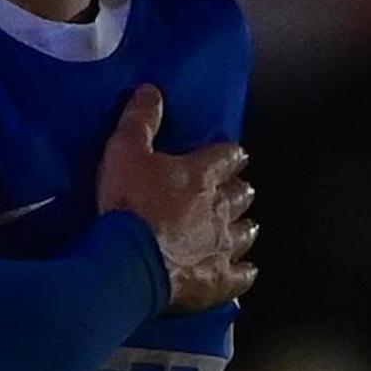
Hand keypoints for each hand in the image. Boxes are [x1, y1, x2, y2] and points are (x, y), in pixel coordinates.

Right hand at [95, 86, 258, 313]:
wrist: (128, 261)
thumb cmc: (127, 203)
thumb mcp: (124, 151)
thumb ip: (140, 120)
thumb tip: (152, 90)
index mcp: (203, 174)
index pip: (229, 157)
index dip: (230, 156)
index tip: (231, 157)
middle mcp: (222, 208)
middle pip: (242, 195)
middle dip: (239, 192)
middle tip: (233, 192)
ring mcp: (223, 246)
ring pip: (246, 233)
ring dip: (243, 229)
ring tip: (241, 229)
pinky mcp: (219, 280)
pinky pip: (242, 277)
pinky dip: (243, 273)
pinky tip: (244, 272)